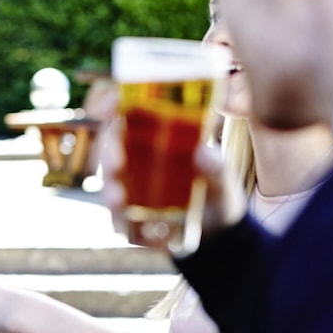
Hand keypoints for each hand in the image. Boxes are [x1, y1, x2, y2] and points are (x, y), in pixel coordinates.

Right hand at [100, 115, 247, 249]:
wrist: (218, 231)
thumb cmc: (217, 191)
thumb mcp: (223, 177)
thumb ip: (217, 166)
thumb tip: (203, 153)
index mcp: (154, 140)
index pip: (128, 117)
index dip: (117, 107)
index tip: (114, 101)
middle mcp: (136, 163)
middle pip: (111, 149)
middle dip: (109, 153)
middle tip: (116, 162)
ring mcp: (131, 192)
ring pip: (110, 186)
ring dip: (110, 191)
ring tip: (118, 198)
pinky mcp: (131, 221)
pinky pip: (120, 222)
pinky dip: (121, 224)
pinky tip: (126, 228)